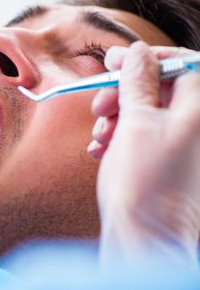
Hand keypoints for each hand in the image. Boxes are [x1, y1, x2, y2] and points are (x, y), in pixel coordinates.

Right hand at [88, 42, 199, 269]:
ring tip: (100, 135)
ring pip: (149, 112)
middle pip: (162, 88)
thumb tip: (136, 52)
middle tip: (100, 105)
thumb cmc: (142, 182)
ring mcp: (185, 145)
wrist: (145, 237)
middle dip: (125, 92)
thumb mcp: (134, 122)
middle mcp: (197, 126)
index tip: (115, 63)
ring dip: (118, 117)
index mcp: (199, 110)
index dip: (146, 59)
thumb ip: (137, 81)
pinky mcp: (169, 161)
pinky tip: (101, 149)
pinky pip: (145, 134)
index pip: (182, 64)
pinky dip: (121, 136)